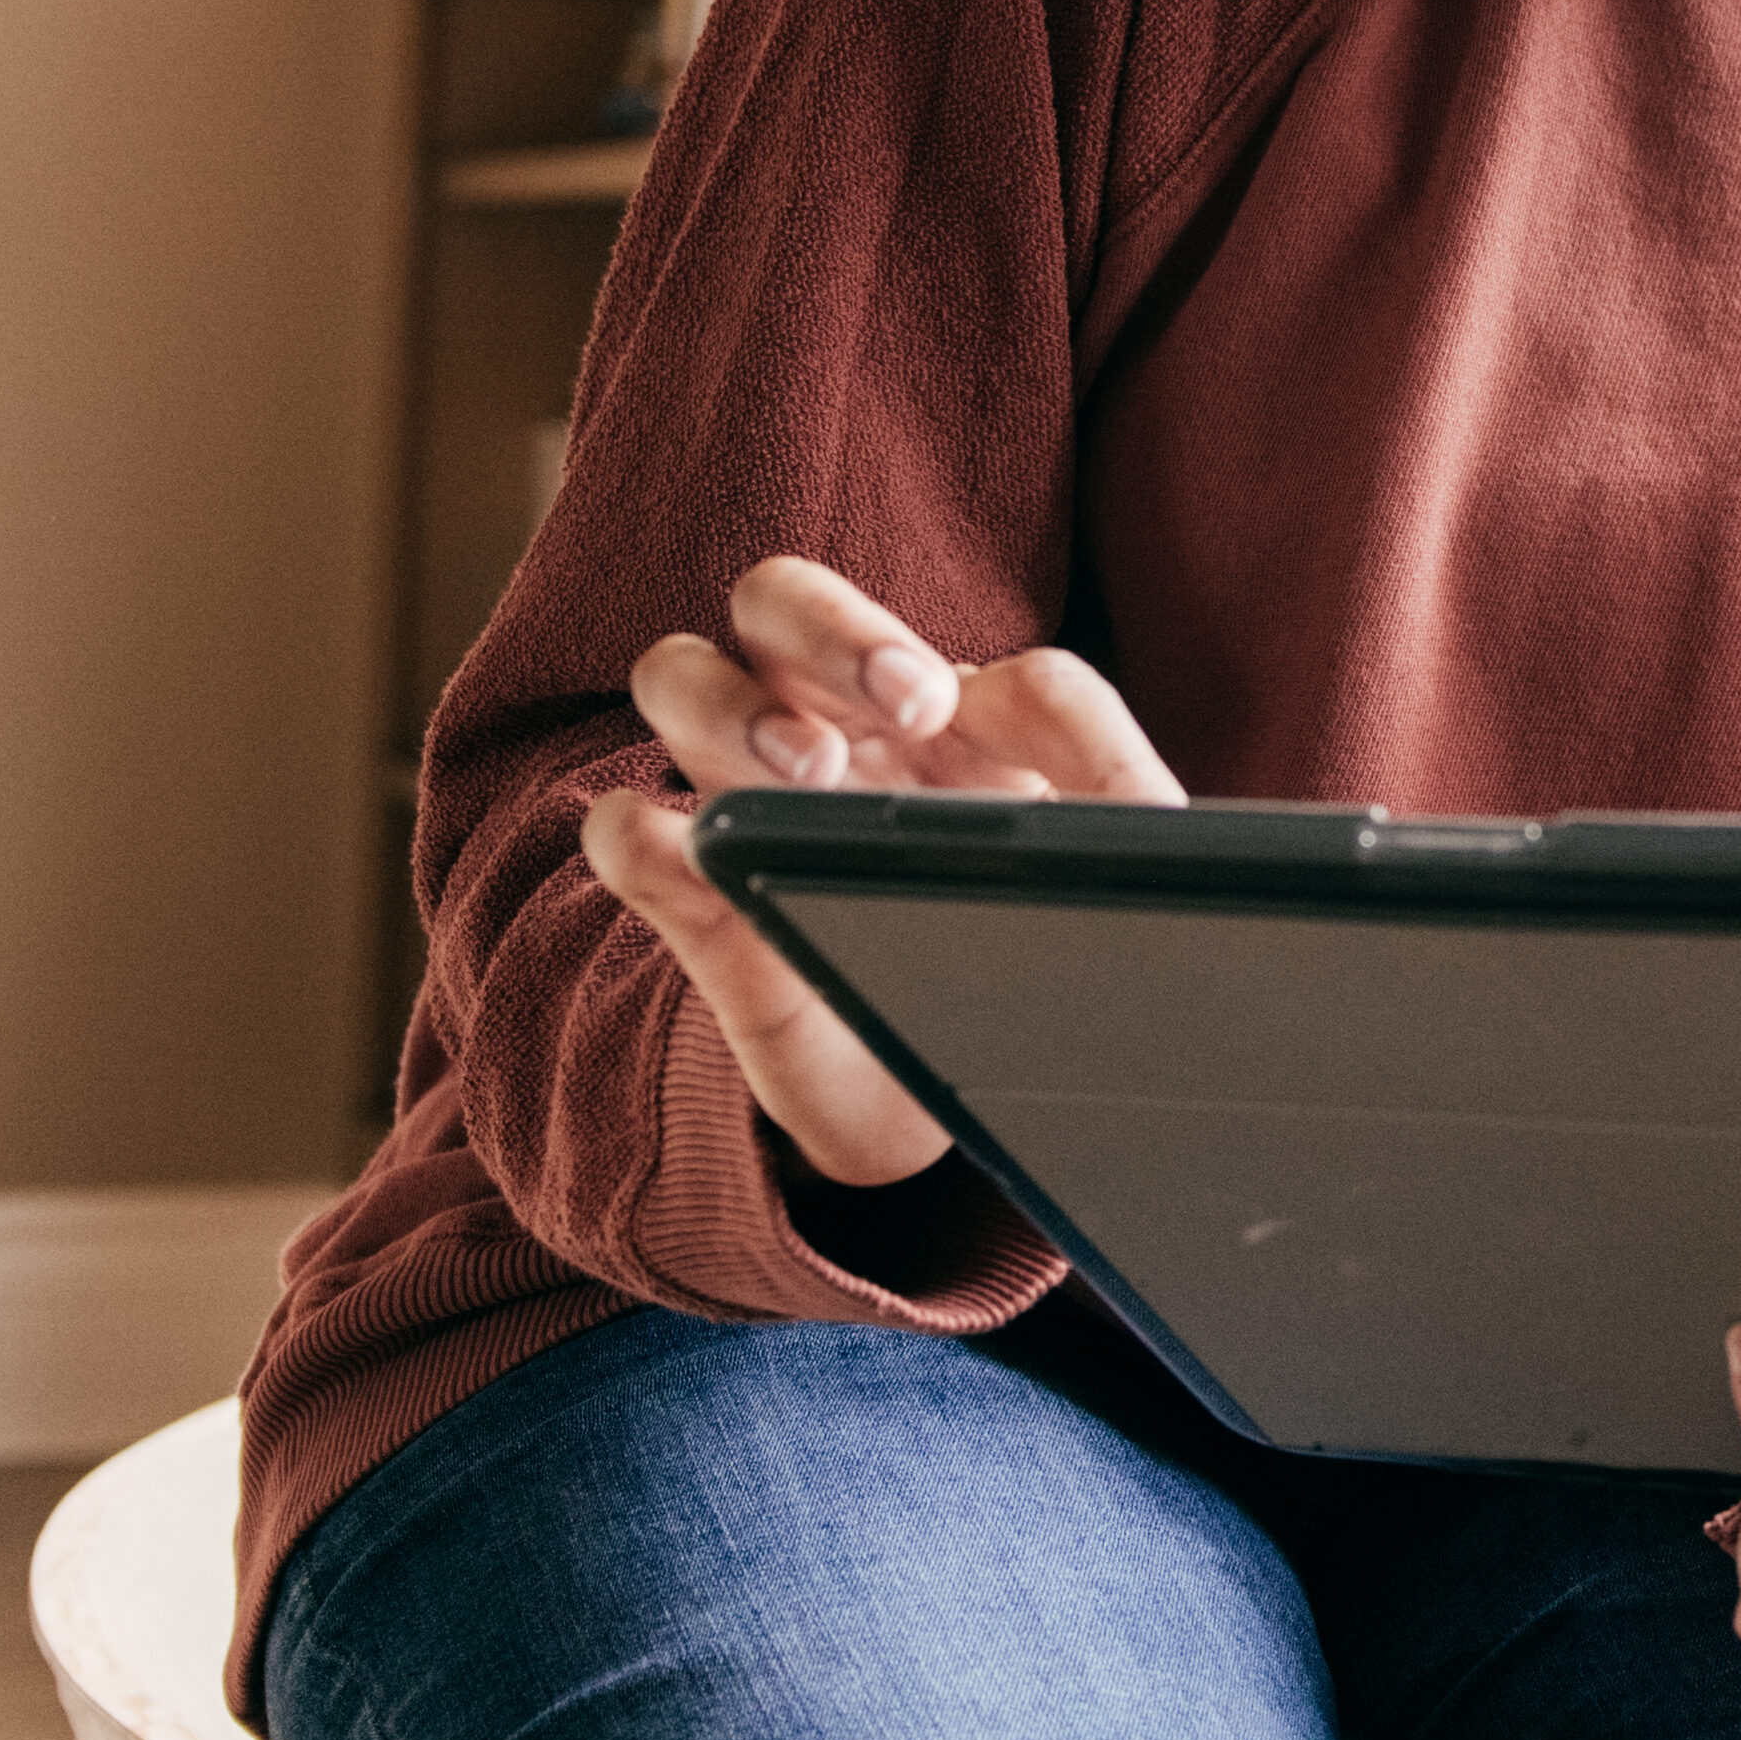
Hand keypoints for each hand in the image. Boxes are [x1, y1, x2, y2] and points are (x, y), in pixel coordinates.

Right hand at [568, 553, 1183, 1189]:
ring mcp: (743, 805)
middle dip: (831, 634)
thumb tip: (1061, 706)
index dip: (913, 652)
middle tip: (904, 710)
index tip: (938, 707)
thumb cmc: (1035, 975)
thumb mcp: (1107, 887)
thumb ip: (1114, 786)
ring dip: (733, 706)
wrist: (973, 1134)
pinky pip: (626, 831)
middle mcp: (827, 733)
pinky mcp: (693, 902)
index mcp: (930, 717)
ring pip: (680, 674)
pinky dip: (640, 832)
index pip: (906, 636)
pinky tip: (687, 856)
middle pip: (777, 605)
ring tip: (809, 777)